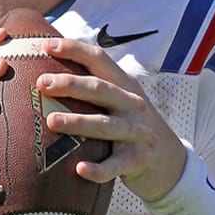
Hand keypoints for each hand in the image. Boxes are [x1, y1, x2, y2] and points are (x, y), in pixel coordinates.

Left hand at [38, 38, 185, 201]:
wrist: (172, 161)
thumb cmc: (133, 126)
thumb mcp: (122, 101)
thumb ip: (96, 88)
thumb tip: (49, 73)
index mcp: (124, 86)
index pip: (99, 60)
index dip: (74, 50)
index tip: (47, 45)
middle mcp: (133, 105)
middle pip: (101, 89)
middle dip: (71, 84)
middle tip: (42, 83)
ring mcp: (138, 132)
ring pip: (107, 125)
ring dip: (79, 122)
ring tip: (51, 121)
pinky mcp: (139, 160)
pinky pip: (116, 165)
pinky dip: (99, 168)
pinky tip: (80, 169)